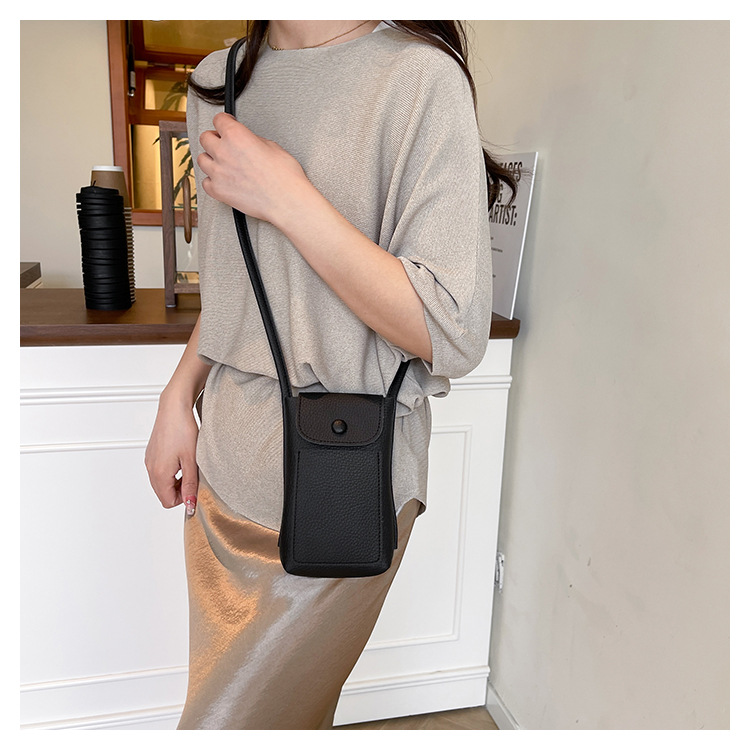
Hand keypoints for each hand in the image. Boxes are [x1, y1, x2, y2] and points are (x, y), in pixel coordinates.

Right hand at [145, 392, 199, 515]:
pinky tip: (181, 458)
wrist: (174, 408)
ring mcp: (150, 460)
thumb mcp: (192, 461)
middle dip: (179, 490)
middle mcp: (151, 468)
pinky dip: (170, 471)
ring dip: (175, 481)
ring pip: (161, 483)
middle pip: (163, 494)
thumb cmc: (183, 430)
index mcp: (159, 474)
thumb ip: (190, 485)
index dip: (184, 499)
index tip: (195, 487)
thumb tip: (190, 504)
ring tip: (188, 465)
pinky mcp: (152, 453)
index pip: (168, 502)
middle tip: (193, 476)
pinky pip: (159, 471)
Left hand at [197, 112, 309, 224]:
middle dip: (214, 139)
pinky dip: (212, 181)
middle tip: (222, 143)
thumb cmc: (284, 177)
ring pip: (201, 159)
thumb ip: (252, 140)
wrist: (286, 201)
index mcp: (236, 136)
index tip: (226, 124)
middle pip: (205, 138)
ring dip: (210, 159)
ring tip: (221, 163)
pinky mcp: (218, 191)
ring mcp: (218, 172)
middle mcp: (223, 152)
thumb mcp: (272, 147)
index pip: (219, 120)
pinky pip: (205, 182)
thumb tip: (247, 141)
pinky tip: (222, 180)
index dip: (225, 121)